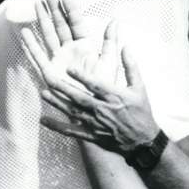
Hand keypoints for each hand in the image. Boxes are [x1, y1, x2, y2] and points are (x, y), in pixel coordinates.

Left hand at [22, 0, 158, 154]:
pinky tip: (44, 120)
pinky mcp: (93, 136)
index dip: (82, 77)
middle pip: (80, 98)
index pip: (96, 85)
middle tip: (49, 79)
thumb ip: (131, 67)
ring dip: (58, 103)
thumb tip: (125, 47)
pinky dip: (58, 127)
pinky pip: (73, 132)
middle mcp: (103, 110)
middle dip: (64, 88)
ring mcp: (97, 124)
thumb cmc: (141, 112)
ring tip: (44, 93)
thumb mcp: (140, 88)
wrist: (144, 141)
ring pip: (74, 112)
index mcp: (115, 97)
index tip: (69, 68)